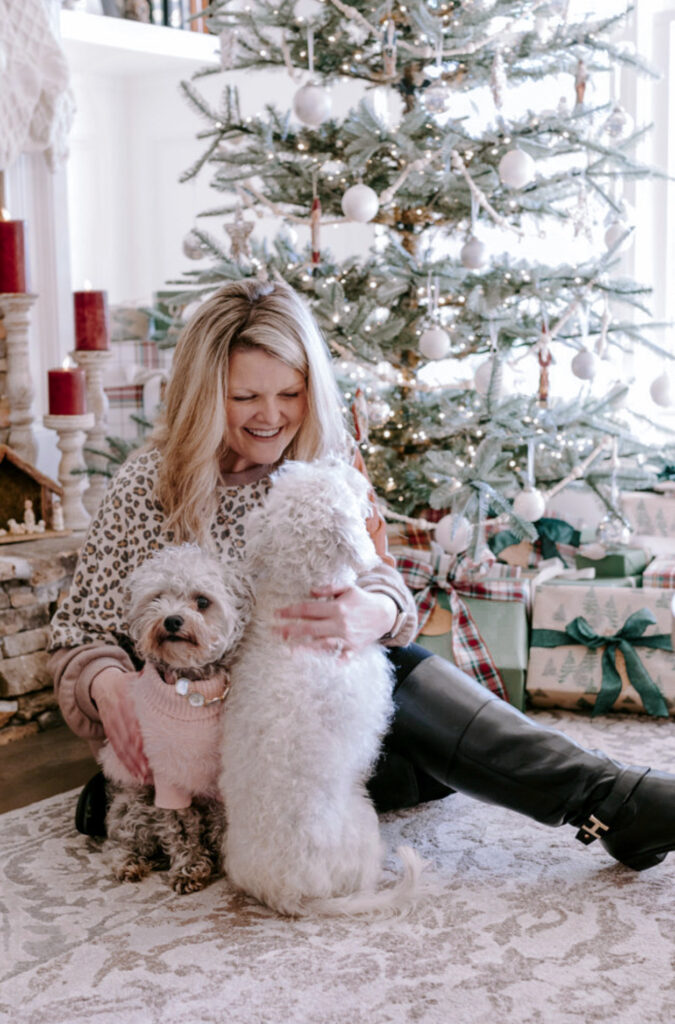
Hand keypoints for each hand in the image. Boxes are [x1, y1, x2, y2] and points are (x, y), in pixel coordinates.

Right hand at [90, 668, 150, 782]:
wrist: (103, 684)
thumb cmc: (129, 682)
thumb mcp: (140, 678)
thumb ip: (156, 680)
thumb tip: (175, 679)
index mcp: (128, 701)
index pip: (134, 723)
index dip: (141, 740)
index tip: (151, 753)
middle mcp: (118, 715)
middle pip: (128, 740)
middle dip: (139, 758)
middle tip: (150, 773)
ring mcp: (112, 726)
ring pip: (122, 748)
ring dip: (133, 765)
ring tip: (144, 779)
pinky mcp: (109, 733)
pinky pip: (117, 750)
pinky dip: (126, 764)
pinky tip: (135, 775)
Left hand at [274, 585, 396, 655]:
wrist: (385, 613)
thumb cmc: (363, 599)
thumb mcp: (347, 588)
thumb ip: (328, 589)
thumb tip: (310, 591)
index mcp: (337, 608)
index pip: (309, 609)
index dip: (291, 611)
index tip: (277, 613)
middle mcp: (340, 624)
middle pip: (310, 628)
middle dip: (291, 630)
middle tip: (274, 631)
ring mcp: (346, 638)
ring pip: (321, 644)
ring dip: (304, 647)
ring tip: (289, 649)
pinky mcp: (353, 648)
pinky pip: (341, 658)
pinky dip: (332, 662)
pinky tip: (318, 667)